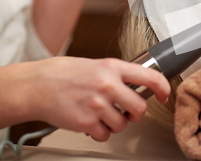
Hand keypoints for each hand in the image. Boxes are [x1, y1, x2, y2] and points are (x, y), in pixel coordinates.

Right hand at [26, 57, 170, 140]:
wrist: (36, 86)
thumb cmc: (64, 73)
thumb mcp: (97, 65)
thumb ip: (118, 74)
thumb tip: (140, 85)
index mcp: (113, 67)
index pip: (150, 77)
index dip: (163, 88)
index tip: (164, 95)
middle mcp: (108, 85)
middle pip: (140, 108)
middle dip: (136, 114)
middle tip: (128, 112)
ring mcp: (97, 105)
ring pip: (123, 124)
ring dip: (116, 123)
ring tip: (103, 115)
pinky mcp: (86, 122)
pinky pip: (105, 135)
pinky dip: (101, 132)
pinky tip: (92, 122)